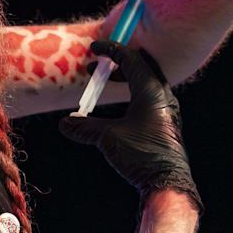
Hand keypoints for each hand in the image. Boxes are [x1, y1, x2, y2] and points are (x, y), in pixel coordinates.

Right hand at [60, 41, 200, 211]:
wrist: (167, 183)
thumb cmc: (142, 155)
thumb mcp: (108, 138)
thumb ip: (85, 127)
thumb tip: (65, 123)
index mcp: (151, 91)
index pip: (131, 58)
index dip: (110, 50)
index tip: (94, 48)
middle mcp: (162, 96)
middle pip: (141, 66)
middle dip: (117, 63)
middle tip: (97, 69)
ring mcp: (166, 109)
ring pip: (146, 82)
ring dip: (125, 79)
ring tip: (105, 85)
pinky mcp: (166, 123)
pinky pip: (149, 97)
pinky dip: (132, 93)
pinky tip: (119, 109)